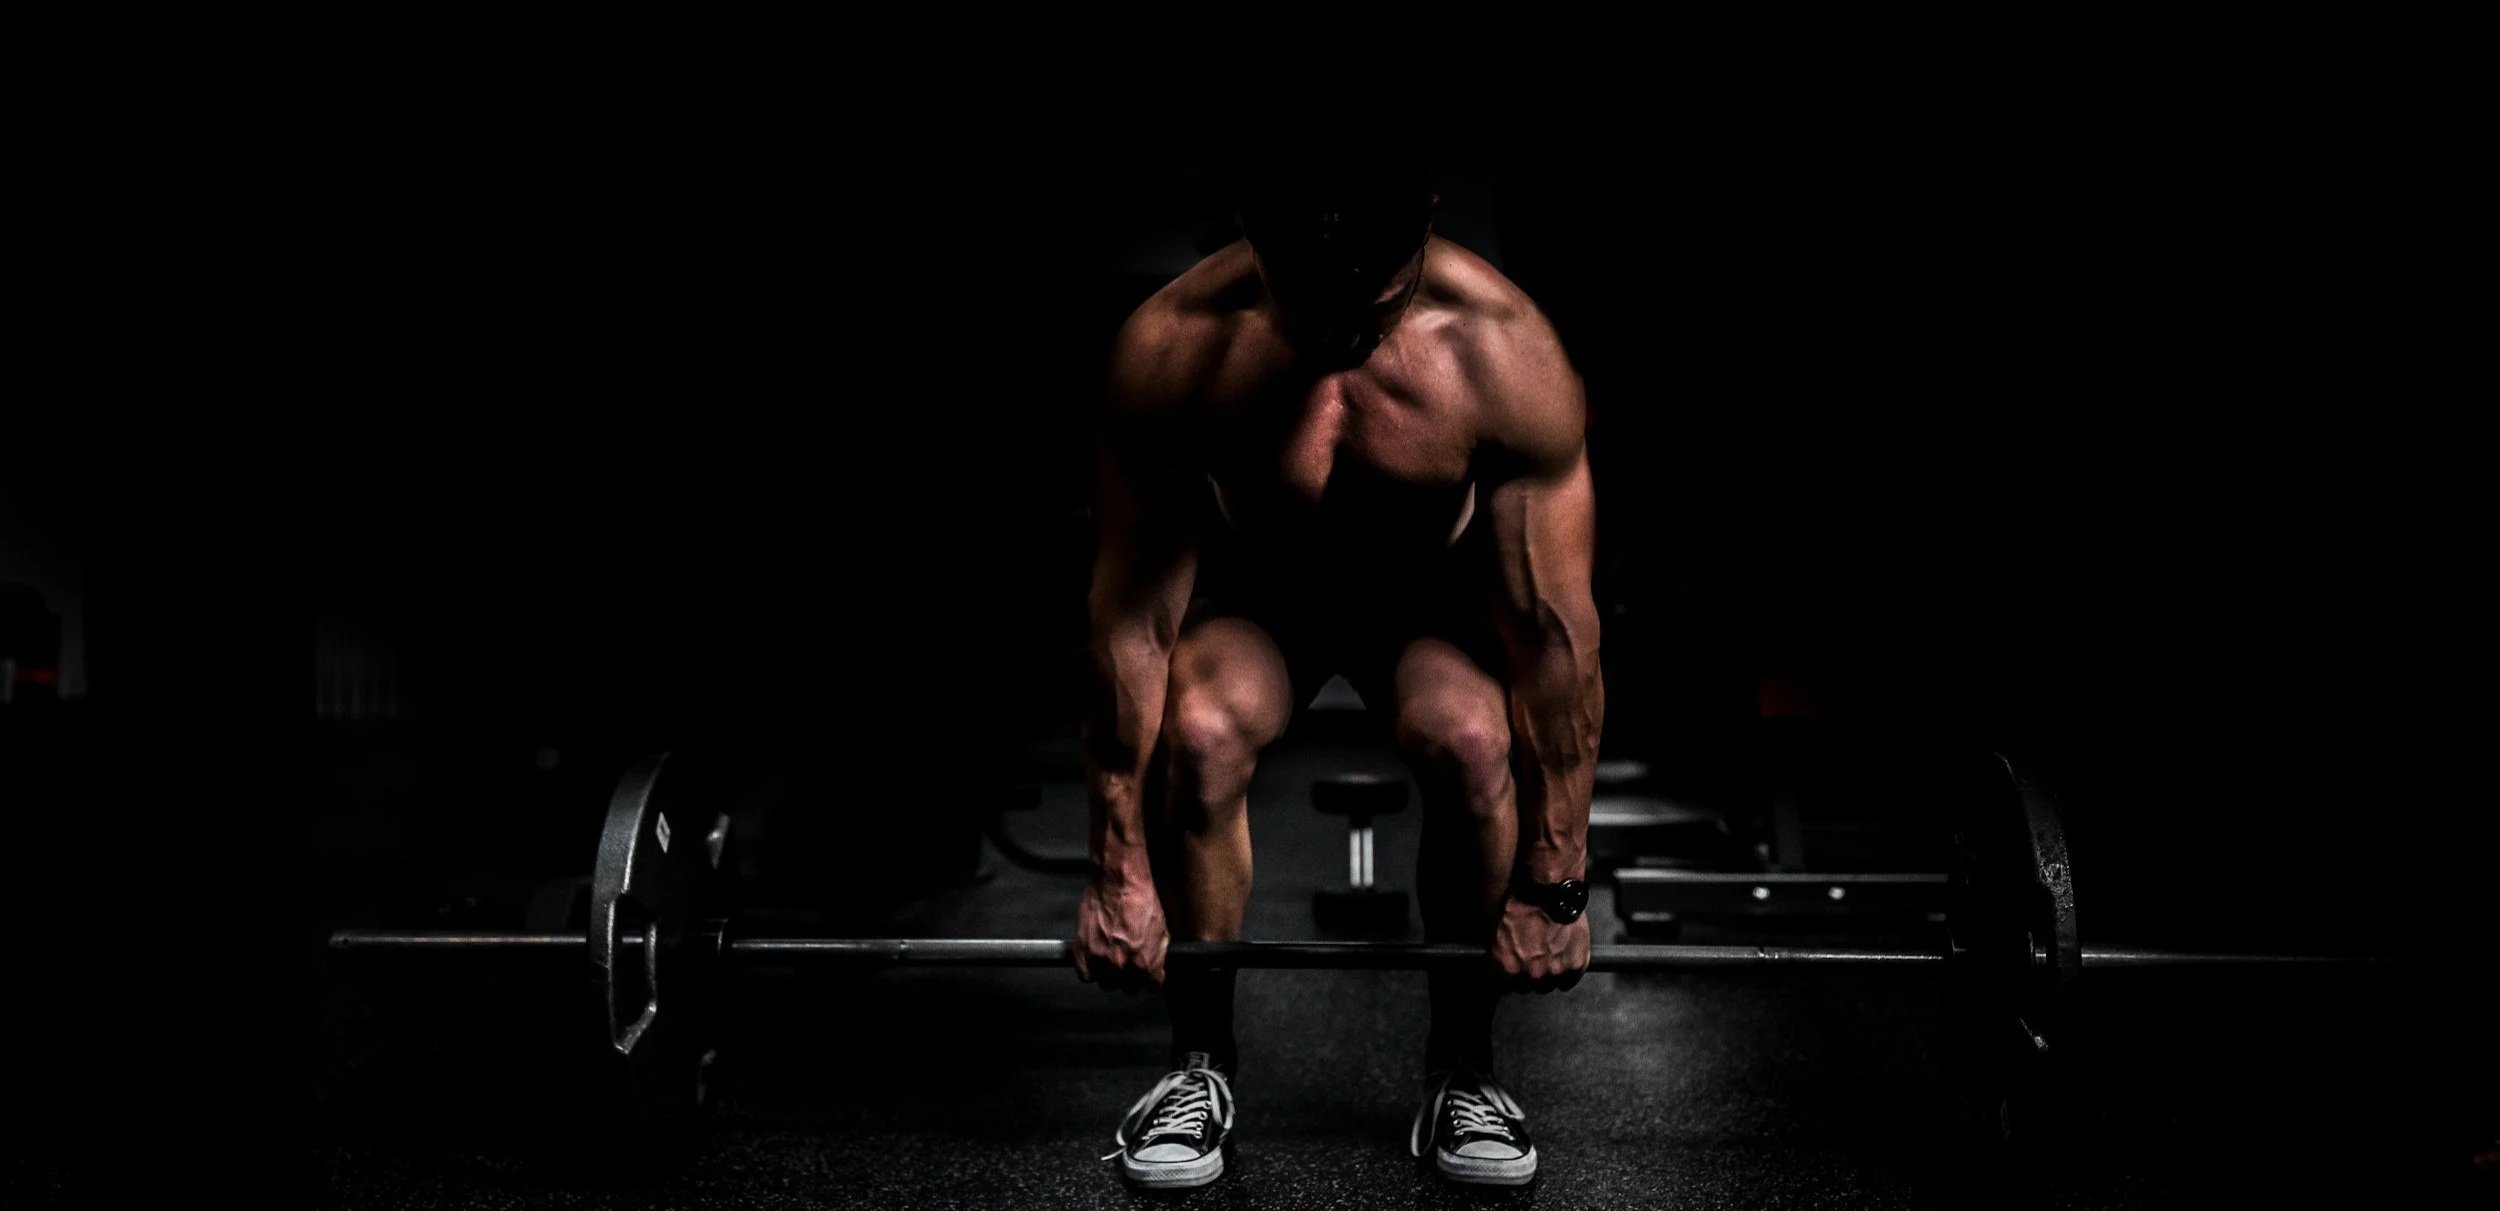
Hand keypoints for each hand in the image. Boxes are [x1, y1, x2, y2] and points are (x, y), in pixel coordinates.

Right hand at [1073, 868, 1168, 992]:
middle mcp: (1122, 967)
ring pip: (1106, 984)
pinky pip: (1085, 975)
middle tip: (1130, 963)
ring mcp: (1100, 960)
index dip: (1151, 978)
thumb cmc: (1141, 900)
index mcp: (1144, 963)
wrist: (1119, 881)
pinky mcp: (1083, 951)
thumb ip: (1158, 955)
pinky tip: (1096, 960)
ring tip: (1113, 961)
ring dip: (1111, 975)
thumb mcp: (1161, 929)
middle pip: (1128, 989)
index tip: (1149, 973)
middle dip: (1131, 978)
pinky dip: (1090, 970)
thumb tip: (1156, 968)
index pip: (1151, 986)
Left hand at [1489, 896, 1590, 992]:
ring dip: (1547, 975)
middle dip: (1528, 976)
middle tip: (1533, 958)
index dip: (1509, 977)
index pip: (1503, 987)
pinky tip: (1563, 958)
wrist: (1547, 891)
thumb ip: (1499, 955)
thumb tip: (1500, 966)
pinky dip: (1567, 973)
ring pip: (1548, 986)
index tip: (1513, 970)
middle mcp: (1528, 975)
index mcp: (1505, 967)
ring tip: (1549, 955)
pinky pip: (1569, 981)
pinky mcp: (1574, 967)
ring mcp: (1553, 973)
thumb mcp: (1496, 931)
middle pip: (1526, 988)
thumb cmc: (1521, 904)